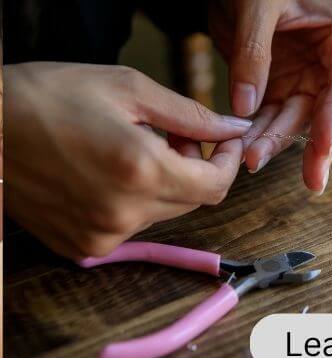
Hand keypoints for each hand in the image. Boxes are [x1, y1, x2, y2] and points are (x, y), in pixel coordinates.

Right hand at [5, 62, 251, 258]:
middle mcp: (124, 213)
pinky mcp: (81, 246)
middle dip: (196, 167)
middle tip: (174, 133)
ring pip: (163, 213)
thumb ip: (191, 115)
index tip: (223, 140)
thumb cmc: (48, 96)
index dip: (227, 161)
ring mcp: (101, 236)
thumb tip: (234, 128)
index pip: (216, 186)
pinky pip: (131, 226)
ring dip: (165, 182)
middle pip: (192, 201)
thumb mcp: (128, 88)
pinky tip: (111, 171)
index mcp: (140, 171)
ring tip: (137, 146)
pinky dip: (135, 200)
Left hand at [209, 0, 331, 192]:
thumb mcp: (257, 6)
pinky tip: (247, 151)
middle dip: (313, 145)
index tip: (324, 146)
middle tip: (311, 178)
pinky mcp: (283, 91)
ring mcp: (308, 82)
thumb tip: (246, 105)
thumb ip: (253, 53)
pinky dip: (259, 136)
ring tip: (254, 160)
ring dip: (277, 143)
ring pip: (298, 122)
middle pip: (327, 113)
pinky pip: (273, 120)